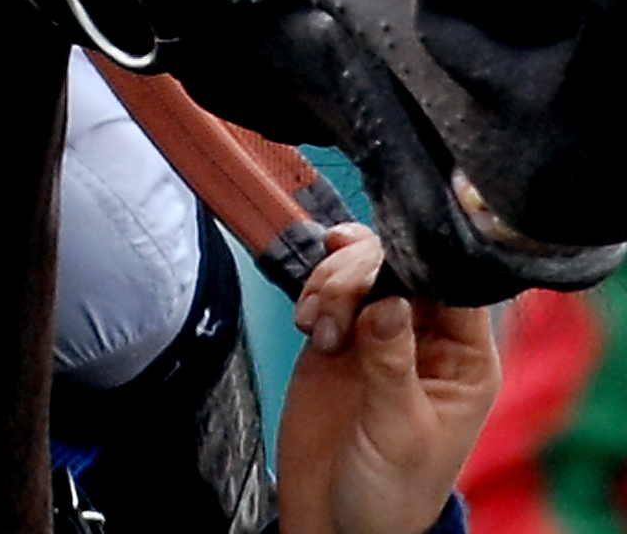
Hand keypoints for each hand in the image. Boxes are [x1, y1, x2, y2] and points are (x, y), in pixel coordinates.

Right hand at [275, 223, 498, 533]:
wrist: (336, 522)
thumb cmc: (391, 494)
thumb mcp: (399, 433)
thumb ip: (392, 365)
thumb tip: (387, 299)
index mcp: (463, 360)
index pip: (454, 284)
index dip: (420, 262)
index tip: (382, 264)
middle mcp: (426, 337)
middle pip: (401, 263)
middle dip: (362, 271)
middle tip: (336, 304)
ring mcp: (379, 331)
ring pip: (362, 265)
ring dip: (332, 281)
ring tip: (317, 326)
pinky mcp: (339, 333)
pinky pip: (328, 284)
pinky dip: (313, 289)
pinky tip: (307, 323)